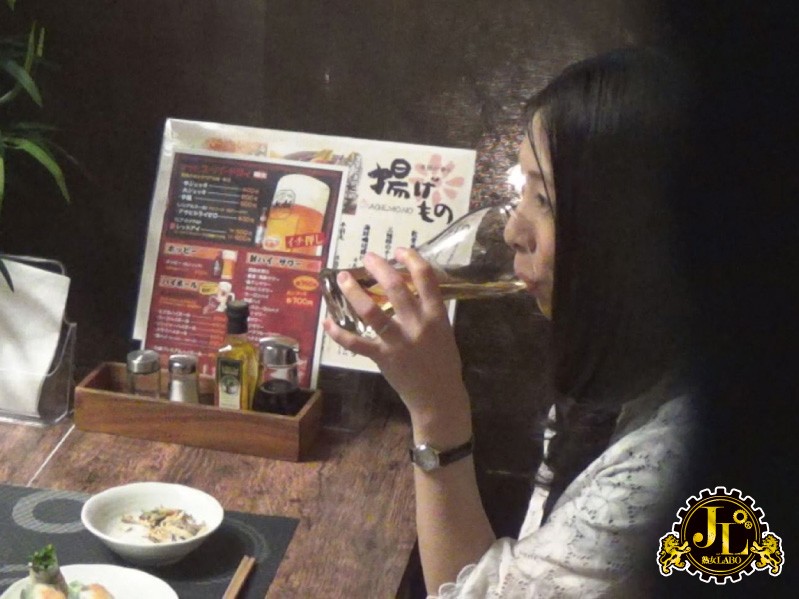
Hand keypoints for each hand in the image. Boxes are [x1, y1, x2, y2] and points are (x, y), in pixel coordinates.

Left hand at [323, 249, 470, 427]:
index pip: (426, 278)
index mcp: (436, 316)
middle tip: (367, 256)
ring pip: (371, 311)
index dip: (411, 258)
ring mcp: (397, 341)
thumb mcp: (444, 331)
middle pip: (395, 287)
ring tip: (343, 278)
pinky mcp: (381, 357)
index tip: (399, 250)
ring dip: (354, 292)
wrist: (438, 397)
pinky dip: (338, 332)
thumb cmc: (444, 362)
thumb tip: (410, 285)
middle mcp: (417, 325)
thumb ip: (429, 309)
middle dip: (379, 267)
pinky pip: (355, 342)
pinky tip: (326, 321)